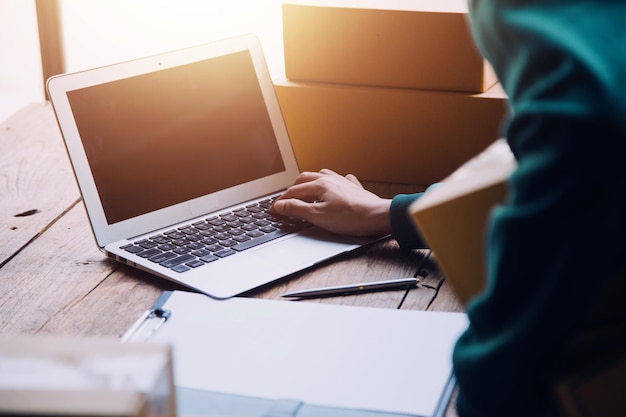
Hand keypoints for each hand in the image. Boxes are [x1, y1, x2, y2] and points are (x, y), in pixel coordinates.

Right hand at [271, 169, 391, 236]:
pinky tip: (334, 187)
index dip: (281, 201)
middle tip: (285, 199)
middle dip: (292, 188)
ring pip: (321, 175)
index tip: (274, 209)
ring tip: (305, 190)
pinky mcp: (354, 188)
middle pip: (305, 178)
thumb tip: (280, 206)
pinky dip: (332, 182)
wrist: (378, 216)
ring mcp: (343, 182)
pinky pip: (340, 180)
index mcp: (319, 185)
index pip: (294, 191)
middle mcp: (330, 179)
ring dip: (310, 182)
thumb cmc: (351, 217)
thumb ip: (297, 209)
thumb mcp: (318, 216)